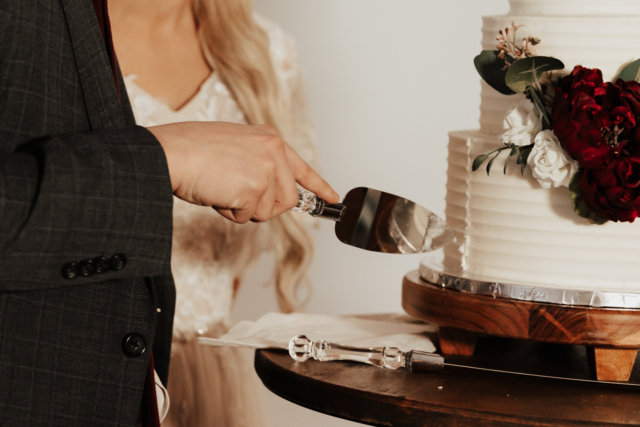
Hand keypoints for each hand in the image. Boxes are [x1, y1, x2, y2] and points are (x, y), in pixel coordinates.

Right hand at [148, 121, 338, 223]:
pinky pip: (248, 217)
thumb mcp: (233, 147)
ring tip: (221, 186)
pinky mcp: (256, 189)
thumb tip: (268, 190)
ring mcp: (266, 169)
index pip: (301, 167)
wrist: (169, 153)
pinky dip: (230, 212)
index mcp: (268, 138)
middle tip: (235, 193)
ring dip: (243, 208)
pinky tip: (216, 192)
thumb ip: (257, 163)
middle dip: (263, 205)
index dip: (318, 186)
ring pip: (268, 211)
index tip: (333, 198)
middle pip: (287, 200)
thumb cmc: (190, 150)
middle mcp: (273, 151)